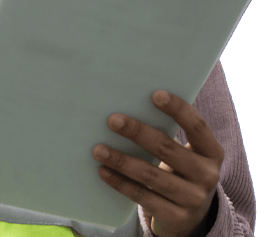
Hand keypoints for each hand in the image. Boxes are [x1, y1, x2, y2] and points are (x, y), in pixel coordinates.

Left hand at [93, 90, 222, 236]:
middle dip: (137, 132)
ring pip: (151, 175)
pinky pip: (143, 197)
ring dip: (121, 160)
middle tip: (112, 120)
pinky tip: (103, 171)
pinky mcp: (176, 217)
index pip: (197, 126)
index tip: (155, 94)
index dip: (178, 109)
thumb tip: (129, 107)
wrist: (191, 216)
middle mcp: (207, 175)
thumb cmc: (180, 170)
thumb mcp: (184, 154)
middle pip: (167, 149)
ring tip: (98, 149)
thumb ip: (167, 134)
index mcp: (212, 152)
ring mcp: (193, 199)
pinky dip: (120, 182)